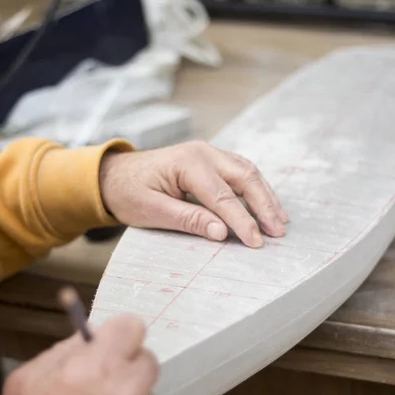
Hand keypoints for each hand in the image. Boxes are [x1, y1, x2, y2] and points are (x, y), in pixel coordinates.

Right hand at [0, 316, 162, 394]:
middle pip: (148, 361)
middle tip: (106, 386)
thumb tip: (94, 335)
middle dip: (128, 369)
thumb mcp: (30, 378)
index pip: (133, 327)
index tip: (116, 343)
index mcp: (96, 367)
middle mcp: (126, 393)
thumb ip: (67, 350)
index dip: (121, 335)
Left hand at [100, 141, 287, 247]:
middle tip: (278, 232)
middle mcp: (203, 153)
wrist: (114, 175)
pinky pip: (240, 172)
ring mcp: (209, 153)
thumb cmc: (129, 193)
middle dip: (264, 206)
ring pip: (247, 172)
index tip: (256, 242)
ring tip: (280, 221)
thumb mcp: (153, 211)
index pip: (222, 196)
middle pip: (245, 177)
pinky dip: (256, 189)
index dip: (242, 221)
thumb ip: (189, 219)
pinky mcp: (210, 160)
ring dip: (265, 196)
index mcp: (188, 163)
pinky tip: (266, 204)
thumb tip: (222, 232)